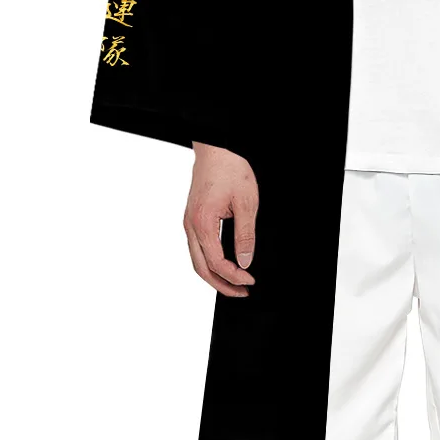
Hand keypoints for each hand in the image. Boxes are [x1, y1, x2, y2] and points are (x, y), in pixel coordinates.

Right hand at [184, 142, 258, 295]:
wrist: (216, 147)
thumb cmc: (230, 168)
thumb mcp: (246, 202)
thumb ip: (245, 235)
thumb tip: (245, 261)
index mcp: (202, 223)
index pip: (216, 262)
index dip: (234, 276)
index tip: (250, 281)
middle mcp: (190, 225)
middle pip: (201, 268)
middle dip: (221, 285)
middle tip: (242, 292)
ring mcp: (188, 222)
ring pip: (197, 259)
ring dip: (214, 275)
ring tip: (234, 283)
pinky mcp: (192, 217)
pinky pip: (197, 247)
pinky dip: (209, 261)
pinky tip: (223, 263)